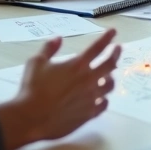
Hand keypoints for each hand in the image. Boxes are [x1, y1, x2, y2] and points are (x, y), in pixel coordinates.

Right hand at [0, 30, 121, 149]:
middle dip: (116, 54)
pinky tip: (103, 98)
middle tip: (118, 49)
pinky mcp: (89, 113)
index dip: (107, 37)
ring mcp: (91, 98)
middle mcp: (89, 79)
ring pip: (110, 85)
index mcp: (77, 65)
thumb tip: (58, 38)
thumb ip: (49, 48)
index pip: (97, 47)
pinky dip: (105, 99)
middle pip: (110, 64)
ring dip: (111, 77)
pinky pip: (104, 104)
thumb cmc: (32, 88)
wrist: (32, 118)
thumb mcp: (36, 62)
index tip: (114, 31)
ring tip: (109, 75)